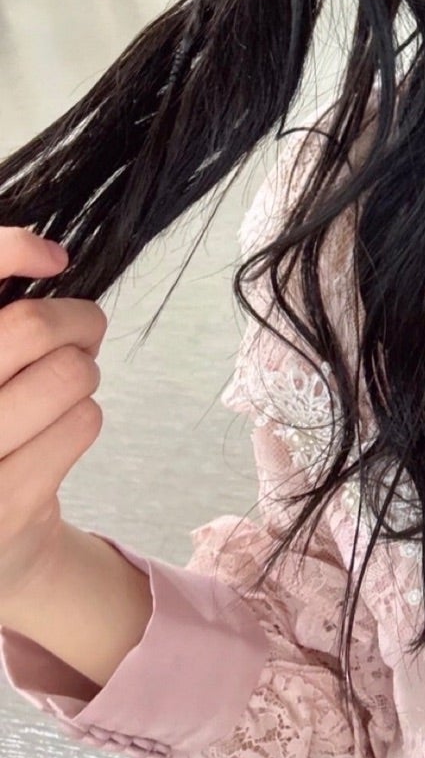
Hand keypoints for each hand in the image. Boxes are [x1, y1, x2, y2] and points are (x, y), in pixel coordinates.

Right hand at [0, 228, 106, 609]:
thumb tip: (51, 255)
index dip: (12, 249)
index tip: (55, 259)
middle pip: (31, 325)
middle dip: (78, 321)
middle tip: (82, 334)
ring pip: (69, 373)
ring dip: (83, 375)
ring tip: (60, 393)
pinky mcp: (0, 509)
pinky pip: (82, 422)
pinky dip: (84, 417)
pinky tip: (54, 435)